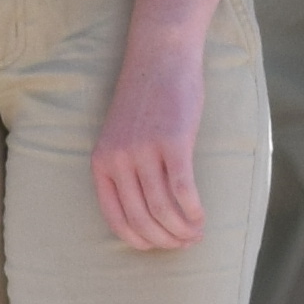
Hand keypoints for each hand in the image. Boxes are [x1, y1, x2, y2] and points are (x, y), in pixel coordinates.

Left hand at [90, 32, 213, 253]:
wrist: (159, 57)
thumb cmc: (145, 102)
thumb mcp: (121, 138)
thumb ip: (126, 172)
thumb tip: (149, 217)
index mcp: (101, 162)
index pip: (117, 219)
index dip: (140, 240)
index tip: (159, 245)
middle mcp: (118, 159)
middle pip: (143, 220)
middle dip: (166, 240)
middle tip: (185, 243)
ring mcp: (144, 150)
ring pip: (164, 210)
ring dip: (184, 230)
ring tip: (196, 233)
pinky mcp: (173, 142)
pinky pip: (183, 191)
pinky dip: (194, 212)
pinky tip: (202, 217)